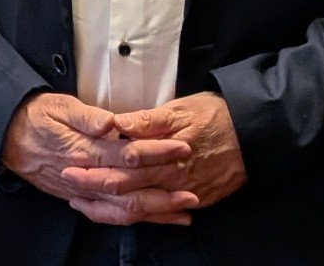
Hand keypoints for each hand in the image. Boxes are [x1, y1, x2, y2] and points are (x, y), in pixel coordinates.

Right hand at [2, 92, 196, 224]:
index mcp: (84, 149)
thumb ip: (87, 116)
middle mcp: (86, 175)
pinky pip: (109, 215)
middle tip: (193, 186)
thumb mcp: (60, 105)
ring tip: (184, 210)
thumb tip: (111, 122)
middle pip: (132, 187)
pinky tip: (153, 218)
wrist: (8, 138)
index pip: (128, 153)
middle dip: (165, 188)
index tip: (182, 147)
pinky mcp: (79, 198)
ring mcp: (83, 191)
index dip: (157, 151)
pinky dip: (134, 219)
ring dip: (155, 210)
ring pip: (123, 208)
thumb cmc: (36, 116)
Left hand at [66, 92, 246, 221]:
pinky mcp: (195, 200)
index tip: (71, 164)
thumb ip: (148, 120)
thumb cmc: (216, 114)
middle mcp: (171, 177)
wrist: (255, 134)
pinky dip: (140, 216)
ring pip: (141, 208)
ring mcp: (183, 192)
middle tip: (68, 183)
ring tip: (85, 204)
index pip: (121, 165)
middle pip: (126, 189)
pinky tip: (121, 213)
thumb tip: (118, 125)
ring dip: (111, 207)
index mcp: (164, 152)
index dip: (95, 168)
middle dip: (94, 189)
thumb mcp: (181, 108)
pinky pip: (161, 214)